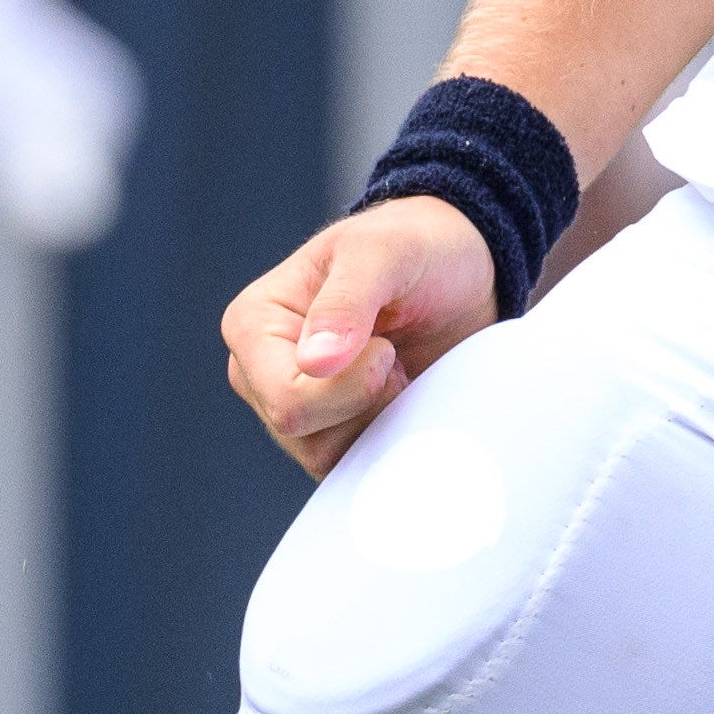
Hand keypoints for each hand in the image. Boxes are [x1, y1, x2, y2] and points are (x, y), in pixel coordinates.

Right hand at [221, 197, 496, 476]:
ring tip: (398, 369)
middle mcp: (261, 373)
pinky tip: (404, 395)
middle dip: (366, 402)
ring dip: (381, 419)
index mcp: (253, 324)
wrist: (460, 272)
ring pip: (328, 458)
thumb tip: (313, 363)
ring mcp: (298, 409)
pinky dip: (391, 438)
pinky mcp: (334, 435)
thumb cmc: (415, 246)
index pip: (285, 398)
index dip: (350, 384)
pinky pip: (356, 467)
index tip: (385, 344)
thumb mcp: (386, 252)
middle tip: (393, 355)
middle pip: (302, 434)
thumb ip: (348, 300)